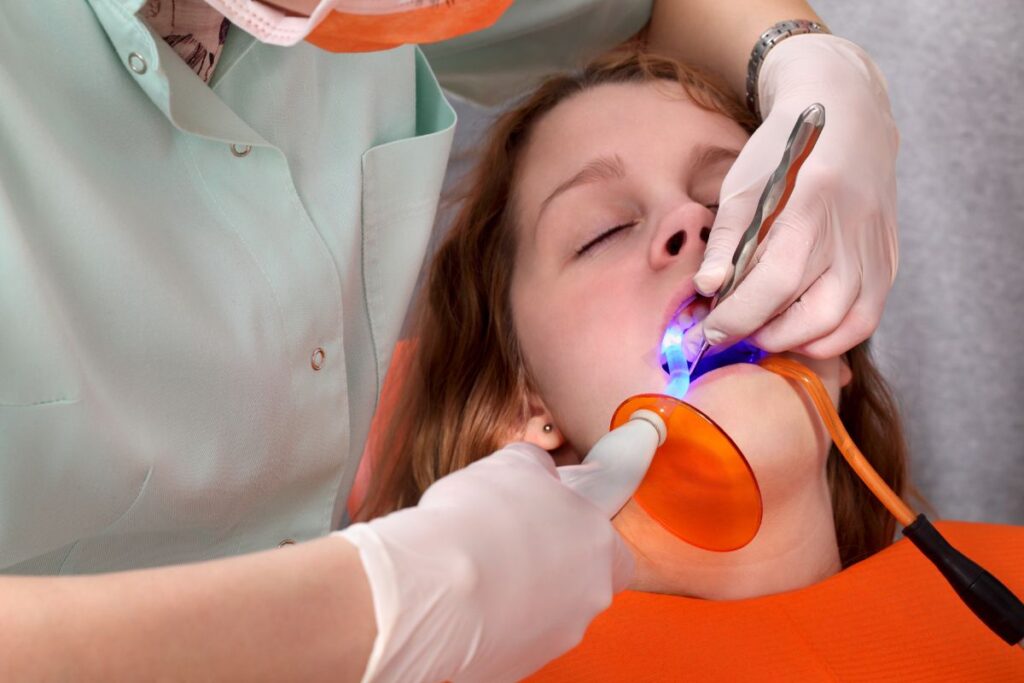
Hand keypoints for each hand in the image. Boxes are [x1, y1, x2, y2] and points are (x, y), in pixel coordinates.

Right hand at [337, 443, 634, 682]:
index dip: (576, 530)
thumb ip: (536, 466)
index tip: (544, 522)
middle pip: (580, 582)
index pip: (610, 545)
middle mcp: (590, 597)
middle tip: (505, 545)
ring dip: (519, 596)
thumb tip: (538, 470)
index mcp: (601, 546)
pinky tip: (462, 601)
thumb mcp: (512, 464)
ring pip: (547, 614)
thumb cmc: (479, 519)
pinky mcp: (521, 666)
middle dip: (547, 566)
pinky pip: (512, 639)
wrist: (436, 587)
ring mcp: (558, 637)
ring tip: (474, 572)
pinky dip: (492, 624)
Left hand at [686, 35, 899, 359]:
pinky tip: (798, 324)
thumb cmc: (785, 152)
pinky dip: (832, 334)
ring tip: (765, 329)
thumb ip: (725, 243)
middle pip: (817, 314)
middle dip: (768, 335)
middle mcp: (853, 234)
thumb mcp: (742, 187)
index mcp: (811, 206)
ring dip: (801, 341)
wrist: (849, 117)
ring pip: (849, 324)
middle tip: (735, 331)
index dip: (739, 317)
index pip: (776, 283)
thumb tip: (707, 290)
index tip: (709, 331)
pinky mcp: (889, 261)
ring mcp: (877, 250)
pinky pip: (867, 316)